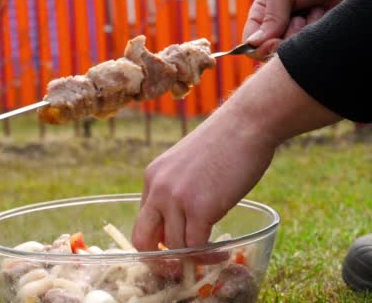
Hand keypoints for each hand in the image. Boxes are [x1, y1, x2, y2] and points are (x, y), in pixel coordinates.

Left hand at [132, 109, 275, 250]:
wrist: (246, 124)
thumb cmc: (226, 142)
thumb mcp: (187, 164)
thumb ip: (178, 189)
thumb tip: (184, 220)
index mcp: (153, 177)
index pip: (143, 219)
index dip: (157, 239)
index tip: (175, 248)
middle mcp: (158, 189)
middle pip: (143, 239)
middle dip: (158, 259)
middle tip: (179, 266)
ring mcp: (176, 199)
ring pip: (174, 247)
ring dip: (193, 257)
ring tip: (213, 254)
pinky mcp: (200, 208)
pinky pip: (196, 247)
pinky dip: (209, 256)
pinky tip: (222, 252)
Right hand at [243, 0, 371, 59]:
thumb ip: (269, 17)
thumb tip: (252, 44)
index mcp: (262, 16)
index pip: (250, 44)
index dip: (260, 47)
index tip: (274, 39)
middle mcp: (277, 28)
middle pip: (270, 52)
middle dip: (286, 37)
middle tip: (299, 17)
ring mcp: (297, 34)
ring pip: (291, 52)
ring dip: (304, 32)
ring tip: (314, 10)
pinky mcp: (314, 38)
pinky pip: (310, 49)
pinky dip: (317, 33)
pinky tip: (323, 14)